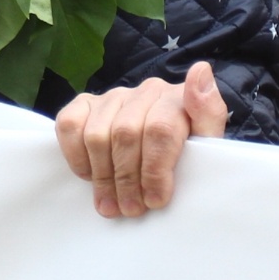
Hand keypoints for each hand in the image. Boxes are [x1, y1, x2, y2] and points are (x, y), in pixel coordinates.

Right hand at [55, 62, 228, 218]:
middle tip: (131, 209)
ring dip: (103, 176)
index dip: (155, 169)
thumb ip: (209, 112)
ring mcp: (113, 96)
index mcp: (177, 98)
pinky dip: (76, 156)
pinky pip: (69, 125)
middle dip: (127, 179)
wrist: (165, 156)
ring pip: (97, 134)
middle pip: (126, 134)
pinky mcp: (86, 104)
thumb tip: (200, 70)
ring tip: (112, 205)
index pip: (159, 129)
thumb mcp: (208, 143)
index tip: (156, 200)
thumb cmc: (188, 155)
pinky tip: (90, 177)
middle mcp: (144, 90)